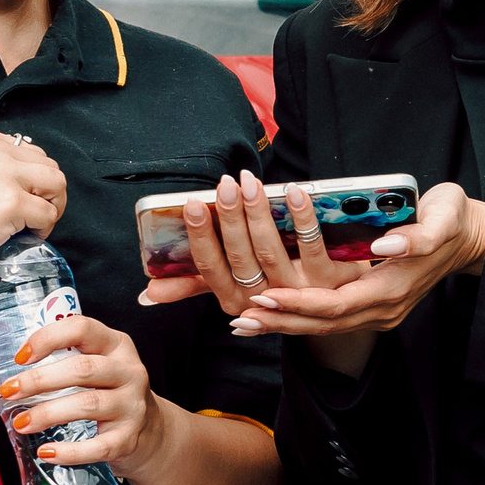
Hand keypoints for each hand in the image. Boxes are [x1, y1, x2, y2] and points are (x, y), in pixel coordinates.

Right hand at [0, 127, 66, 289]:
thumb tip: (34, 178)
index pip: (32, 152)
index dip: (34, 181)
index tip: (23, 199)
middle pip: (49, 167)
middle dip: (47, 194)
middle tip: (32, 217)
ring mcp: (2, 174)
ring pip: (57, 185)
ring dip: (51, 208)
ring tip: (31, 225)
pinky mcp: (10, 203)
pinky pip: (48, 215)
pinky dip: (43, 229)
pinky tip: (22, 236)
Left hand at [0, 313, 166, 472]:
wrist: (147, 431)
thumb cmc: (102, 394)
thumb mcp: (78, 377)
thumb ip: (33, 381)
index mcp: (113, 344)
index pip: (82, 328)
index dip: (48, 339)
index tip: (18, 357)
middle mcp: (128, 370)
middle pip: (82, 368)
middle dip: (40, 380)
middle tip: (8, 393)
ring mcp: (133, 405)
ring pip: (89, 404)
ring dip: (48, 413)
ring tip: (20, 423)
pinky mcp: (130, 438)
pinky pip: (99, 446)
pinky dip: (70, 451)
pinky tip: (46, 452)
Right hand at [142, 173, 366, 315]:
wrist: (338, 299)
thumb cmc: (277, 284)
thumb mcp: (234, 287)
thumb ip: (194, 284)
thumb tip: (146, 295)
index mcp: (235, 300)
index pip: (210, 269)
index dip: (200, 237)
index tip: (193, 205)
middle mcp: (265, 302)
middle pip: (241, 258)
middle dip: (231, 219)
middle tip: (225, 184)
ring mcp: (299, 293)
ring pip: (272, 251)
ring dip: (259, 214)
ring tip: (251, 183)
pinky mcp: (330, 282)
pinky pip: (313, 247)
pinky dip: (302, 217)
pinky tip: (294, 192)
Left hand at [232, 181, 484, 339]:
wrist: (470, 239)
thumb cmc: (452, 220)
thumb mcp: (443, 218)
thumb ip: (418, 235)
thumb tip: (385, 244)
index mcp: (396, 288)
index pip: (339, 304)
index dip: (301, 304)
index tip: (267, 297)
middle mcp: (385, 309)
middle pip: (325, 324)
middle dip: (282, 322)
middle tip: (241, 319)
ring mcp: (380, 312)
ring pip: (324, 327)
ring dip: (284, 326)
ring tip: (245, 323)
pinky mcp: (374, 307)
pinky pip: (330, 320)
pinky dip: (299, 319)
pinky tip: (273, 315)